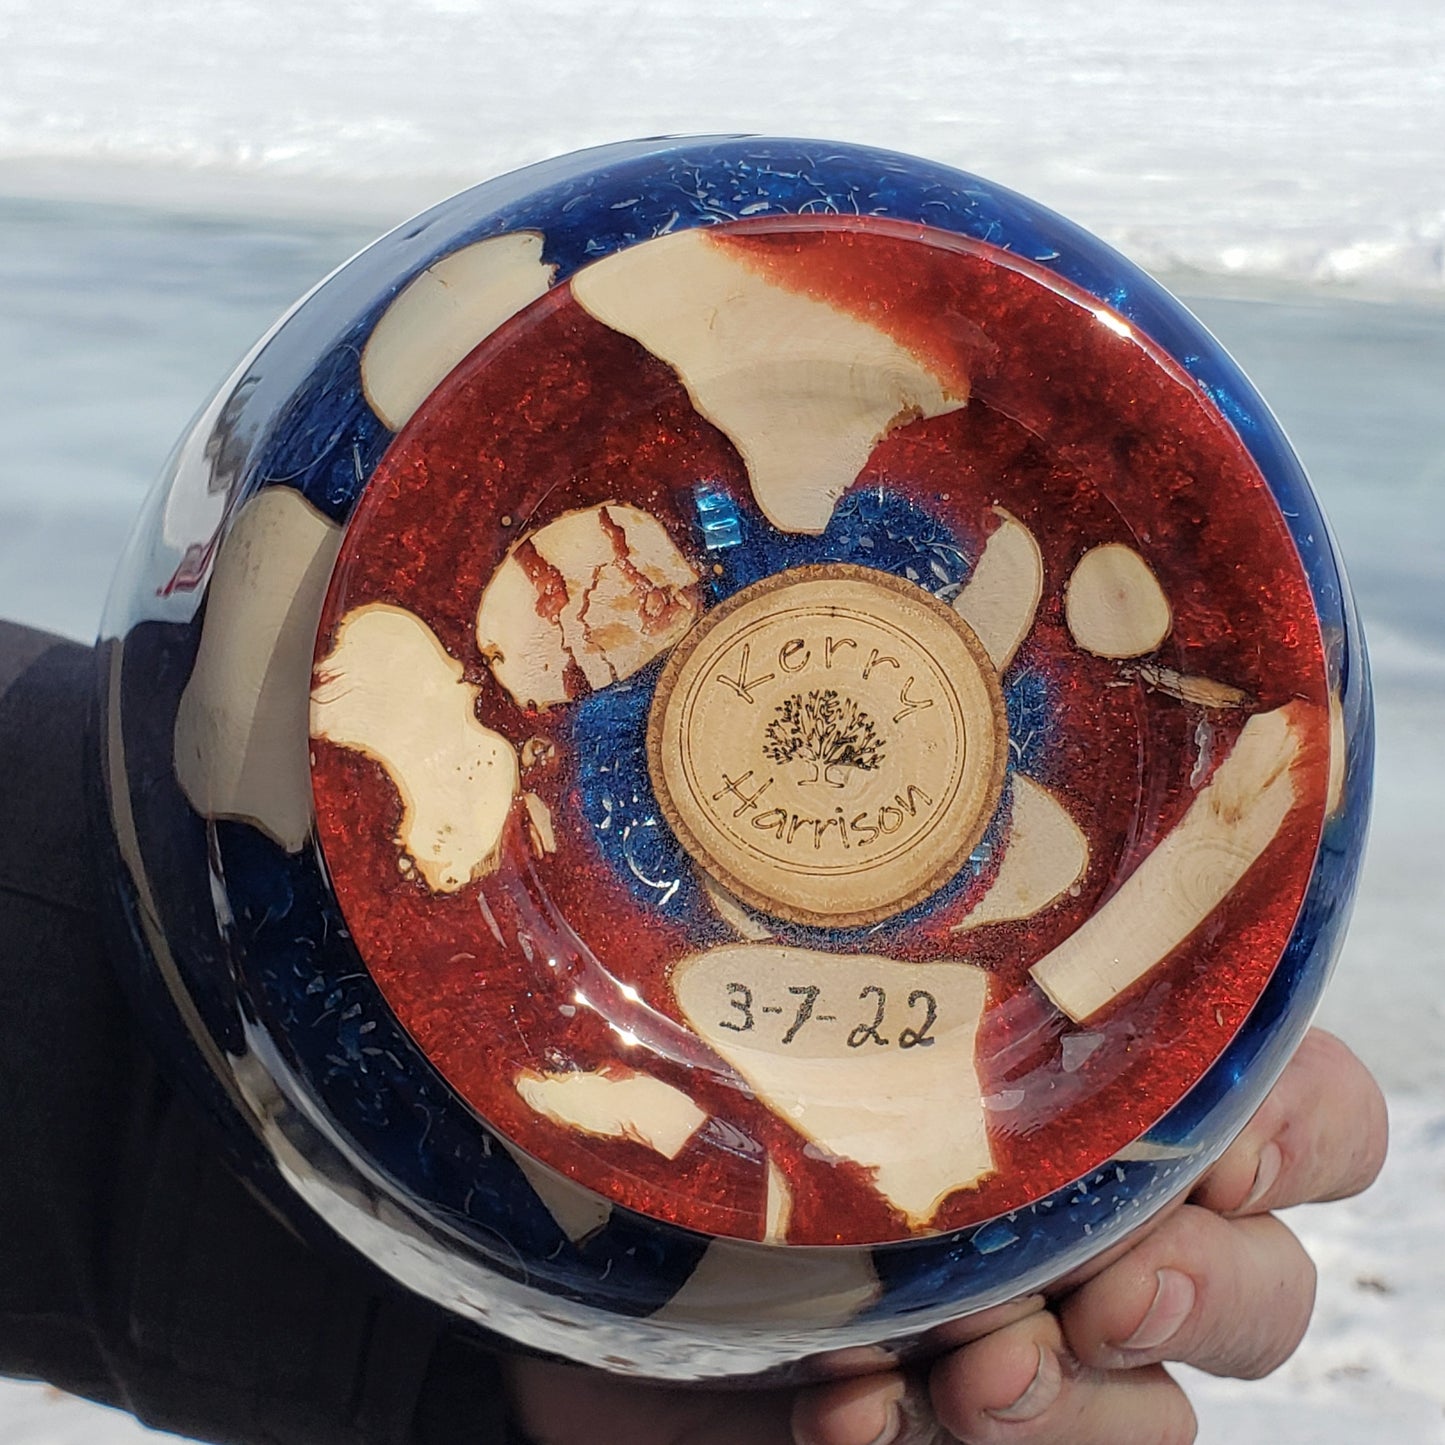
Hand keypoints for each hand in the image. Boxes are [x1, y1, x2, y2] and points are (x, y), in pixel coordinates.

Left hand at [501, 1028, 1385, 1444]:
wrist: (583, 1287)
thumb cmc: (676, 1105)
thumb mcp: (763, 1005)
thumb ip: (863, 957)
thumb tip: (921, 871)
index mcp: (1068, 1071)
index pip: (1285, 1090)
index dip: (1288, 1122)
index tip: (1209, 1151)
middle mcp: (1086, 1200)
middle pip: (1267, 1259)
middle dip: (1206, 1281)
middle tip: (1103, 1284)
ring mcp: (1039, 1329)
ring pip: (1181, 1383)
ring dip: (1088, 1390)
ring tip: (967, 1371)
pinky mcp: (989, 1430)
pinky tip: (859, 1415)